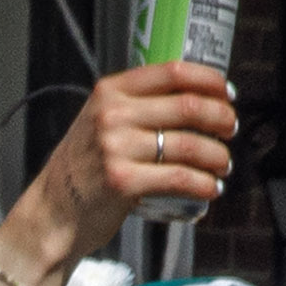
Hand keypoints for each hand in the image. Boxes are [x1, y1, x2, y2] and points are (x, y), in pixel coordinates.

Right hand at [4, 62, 237, 276]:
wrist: (53, 213)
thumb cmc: (84, 171)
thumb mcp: (100, 124)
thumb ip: (134, 109)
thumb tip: (188, 103)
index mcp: (111, 92)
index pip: (171, 72)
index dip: (209, 80)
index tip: (227, 93)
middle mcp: (113, 115)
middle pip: (187, 106)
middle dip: (220, 118)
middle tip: (231, 129)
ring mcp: (117, 148)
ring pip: (188, 145)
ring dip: (217, 155)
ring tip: (225, 164)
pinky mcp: (123, 183)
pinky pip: (179, 178)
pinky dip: (203, 184)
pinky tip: (212, 188)